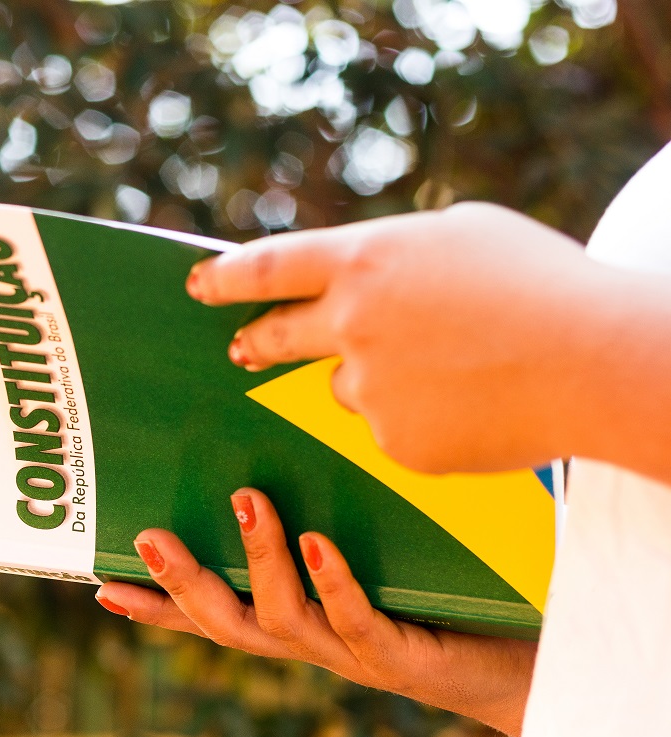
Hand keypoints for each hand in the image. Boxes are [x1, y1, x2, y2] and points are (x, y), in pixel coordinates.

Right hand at [95, 488, 537, 736]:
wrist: (518, 659)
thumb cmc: (435, 595)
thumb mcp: (368, 549)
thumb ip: (327, 511)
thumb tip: (288, 437)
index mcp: (289, 617)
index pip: (205, 610)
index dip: (153, 601)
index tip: (98, 578)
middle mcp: (305, 639)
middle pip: (224, 620)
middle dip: (181, 584)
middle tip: (146, 538)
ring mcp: (347, 651)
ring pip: (280, 617)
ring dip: (257, 560)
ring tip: (247, 502)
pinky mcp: (398, 656)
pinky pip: (356, 620)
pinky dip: (332, 583)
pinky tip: (318, 544)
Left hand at [187, 202, 625, 473]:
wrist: (596, 361)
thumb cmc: (540, 284)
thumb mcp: (460, 235)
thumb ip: (392, 254)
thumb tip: (359, 276)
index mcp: (364, 259)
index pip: (267, 267)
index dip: (226, 277)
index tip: (196, 286)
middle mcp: (350, 324)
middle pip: (276, 337)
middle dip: (253, 344)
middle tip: (240, 349)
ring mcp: (368, 390)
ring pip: (346, 388)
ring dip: (373, 379)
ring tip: (446, 370)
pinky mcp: (393, 444)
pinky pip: (388, 431)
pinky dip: (417, 419)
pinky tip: (469, 406)